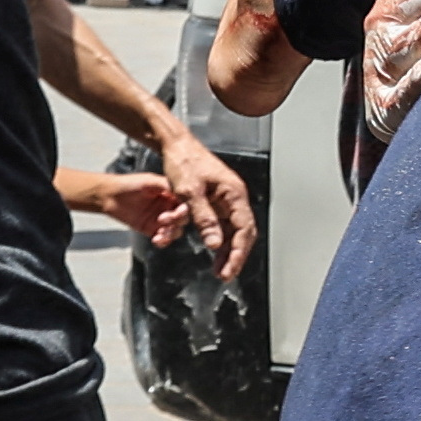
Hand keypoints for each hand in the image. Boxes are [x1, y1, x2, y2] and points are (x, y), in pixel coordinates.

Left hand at [63, 164, 188, 244]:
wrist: (109, 195)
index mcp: (170, 194)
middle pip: (183, 219)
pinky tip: (156, 239)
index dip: (184, 210)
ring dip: (171, 234)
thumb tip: (182, 191)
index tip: (178, 212)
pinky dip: (163, 241)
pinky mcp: (150, 229)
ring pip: (175, 231)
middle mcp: (167, 207)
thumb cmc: (128, 184)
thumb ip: (167, 185)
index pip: (185, 204)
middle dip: (176, 221)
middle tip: (163, 219)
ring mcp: (160, 219)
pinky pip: (163, 238)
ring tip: (160, 233)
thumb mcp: (150, 181)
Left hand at [157, 125, 257, 278]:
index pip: (244, 229)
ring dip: (226, 251)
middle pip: (243, 232)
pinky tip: (213, 252)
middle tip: (227, 274)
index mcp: (233, 193)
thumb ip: (204, 219)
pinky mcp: (216, 201)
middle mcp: (233, 197)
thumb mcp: (190, 193)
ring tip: (220, 270)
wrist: (175, 146)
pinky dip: (217, 240)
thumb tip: (214, 244)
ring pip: (232, 231)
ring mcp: (225, 200)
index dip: (238, 252)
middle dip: (236, 255)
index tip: (230, 269)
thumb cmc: (184, 161)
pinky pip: (221, 225)